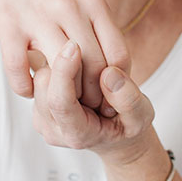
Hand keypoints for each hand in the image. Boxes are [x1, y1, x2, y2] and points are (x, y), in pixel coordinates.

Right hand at [0, 0, 128, 110]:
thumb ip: (101, 30)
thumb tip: (117, 72)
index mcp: (94, 5)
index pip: (118, 55)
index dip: (117, 84)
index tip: (111, 99)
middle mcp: (70, 9)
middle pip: (93, 67)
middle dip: (93, 97)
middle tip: (87, 111)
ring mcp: (37, 16)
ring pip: (61, 70)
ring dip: (63, 95)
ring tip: (60, 103)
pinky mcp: (7, 23)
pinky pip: (19, 67)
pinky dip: (25, 87)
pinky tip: (29, 89)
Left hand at [31, 41, 155, 162]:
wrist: (115, 135)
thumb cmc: (128, 124)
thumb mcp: (142, 115)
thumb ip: (129, 99)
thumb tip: (108, 73)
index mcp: (78, 134)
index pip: (60, 102)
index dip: (65, 71)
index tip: (74, 45)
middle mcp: (53, 128)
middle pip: (45, 84)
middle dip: (68, 66)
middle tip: (98, 71)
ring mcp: (42, 116)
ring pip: (40, 75)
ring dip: (63, 66)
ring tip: (91, 78)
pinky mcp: (40, 101)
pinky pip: (41, 72)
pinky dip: (60, 67)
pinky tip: (80, 76)